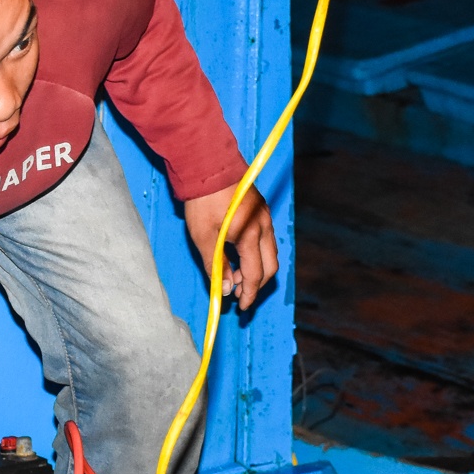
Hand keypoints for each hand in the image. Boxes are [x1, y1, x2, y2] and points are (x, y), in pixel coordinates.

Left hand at [183, 182, 277, 311]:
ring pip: (270, 253)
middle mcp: (264, 227)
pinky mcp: (262, 211)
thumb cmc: (203, 201)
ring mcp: (265, 218)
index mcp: (250, 235)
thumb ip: (216, 265)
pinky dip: (257, 254)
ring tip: (236, 277)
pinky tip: (240, 257)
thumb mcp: (204, 237)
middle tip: (240, 296)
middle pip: (270, 266)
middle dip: (257, 285)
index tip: (241, 307)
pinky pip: (266, 240)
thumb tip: (226, 289)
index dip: (249, 294)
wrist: (208, 166)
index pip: (255, 275)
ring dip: (257, 269)